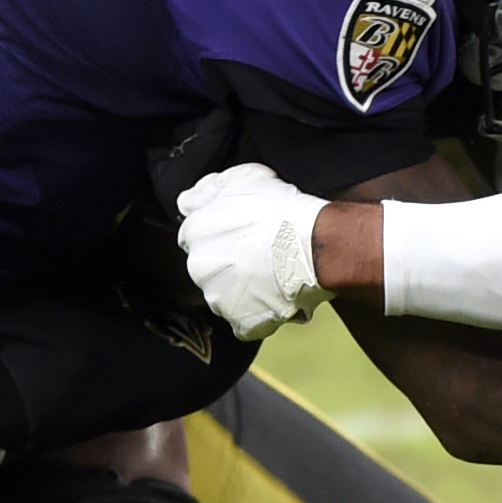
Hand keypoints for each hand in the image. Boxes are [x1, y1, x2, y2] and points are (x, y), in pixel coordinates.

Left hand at [174, 162, 329, 339]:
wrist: (312, 244)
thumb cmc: (280, 208)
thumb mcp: (240, 179)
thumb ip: (207, 191)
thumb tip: (189, 199)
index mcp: (193, 233)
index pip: (195, 237)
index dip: (219, 235)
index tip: (240, 234)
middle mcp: (198, 269)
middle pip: (209, 270)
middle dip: (228, 265)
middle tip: (259, 255)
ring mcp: (219, 300)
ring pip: (226, 297)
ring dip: (244, 290)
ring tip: (274, 277)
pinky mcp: (242, 324)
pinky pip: (247, 323)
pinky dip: (260, 315)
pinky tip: (278, 299)